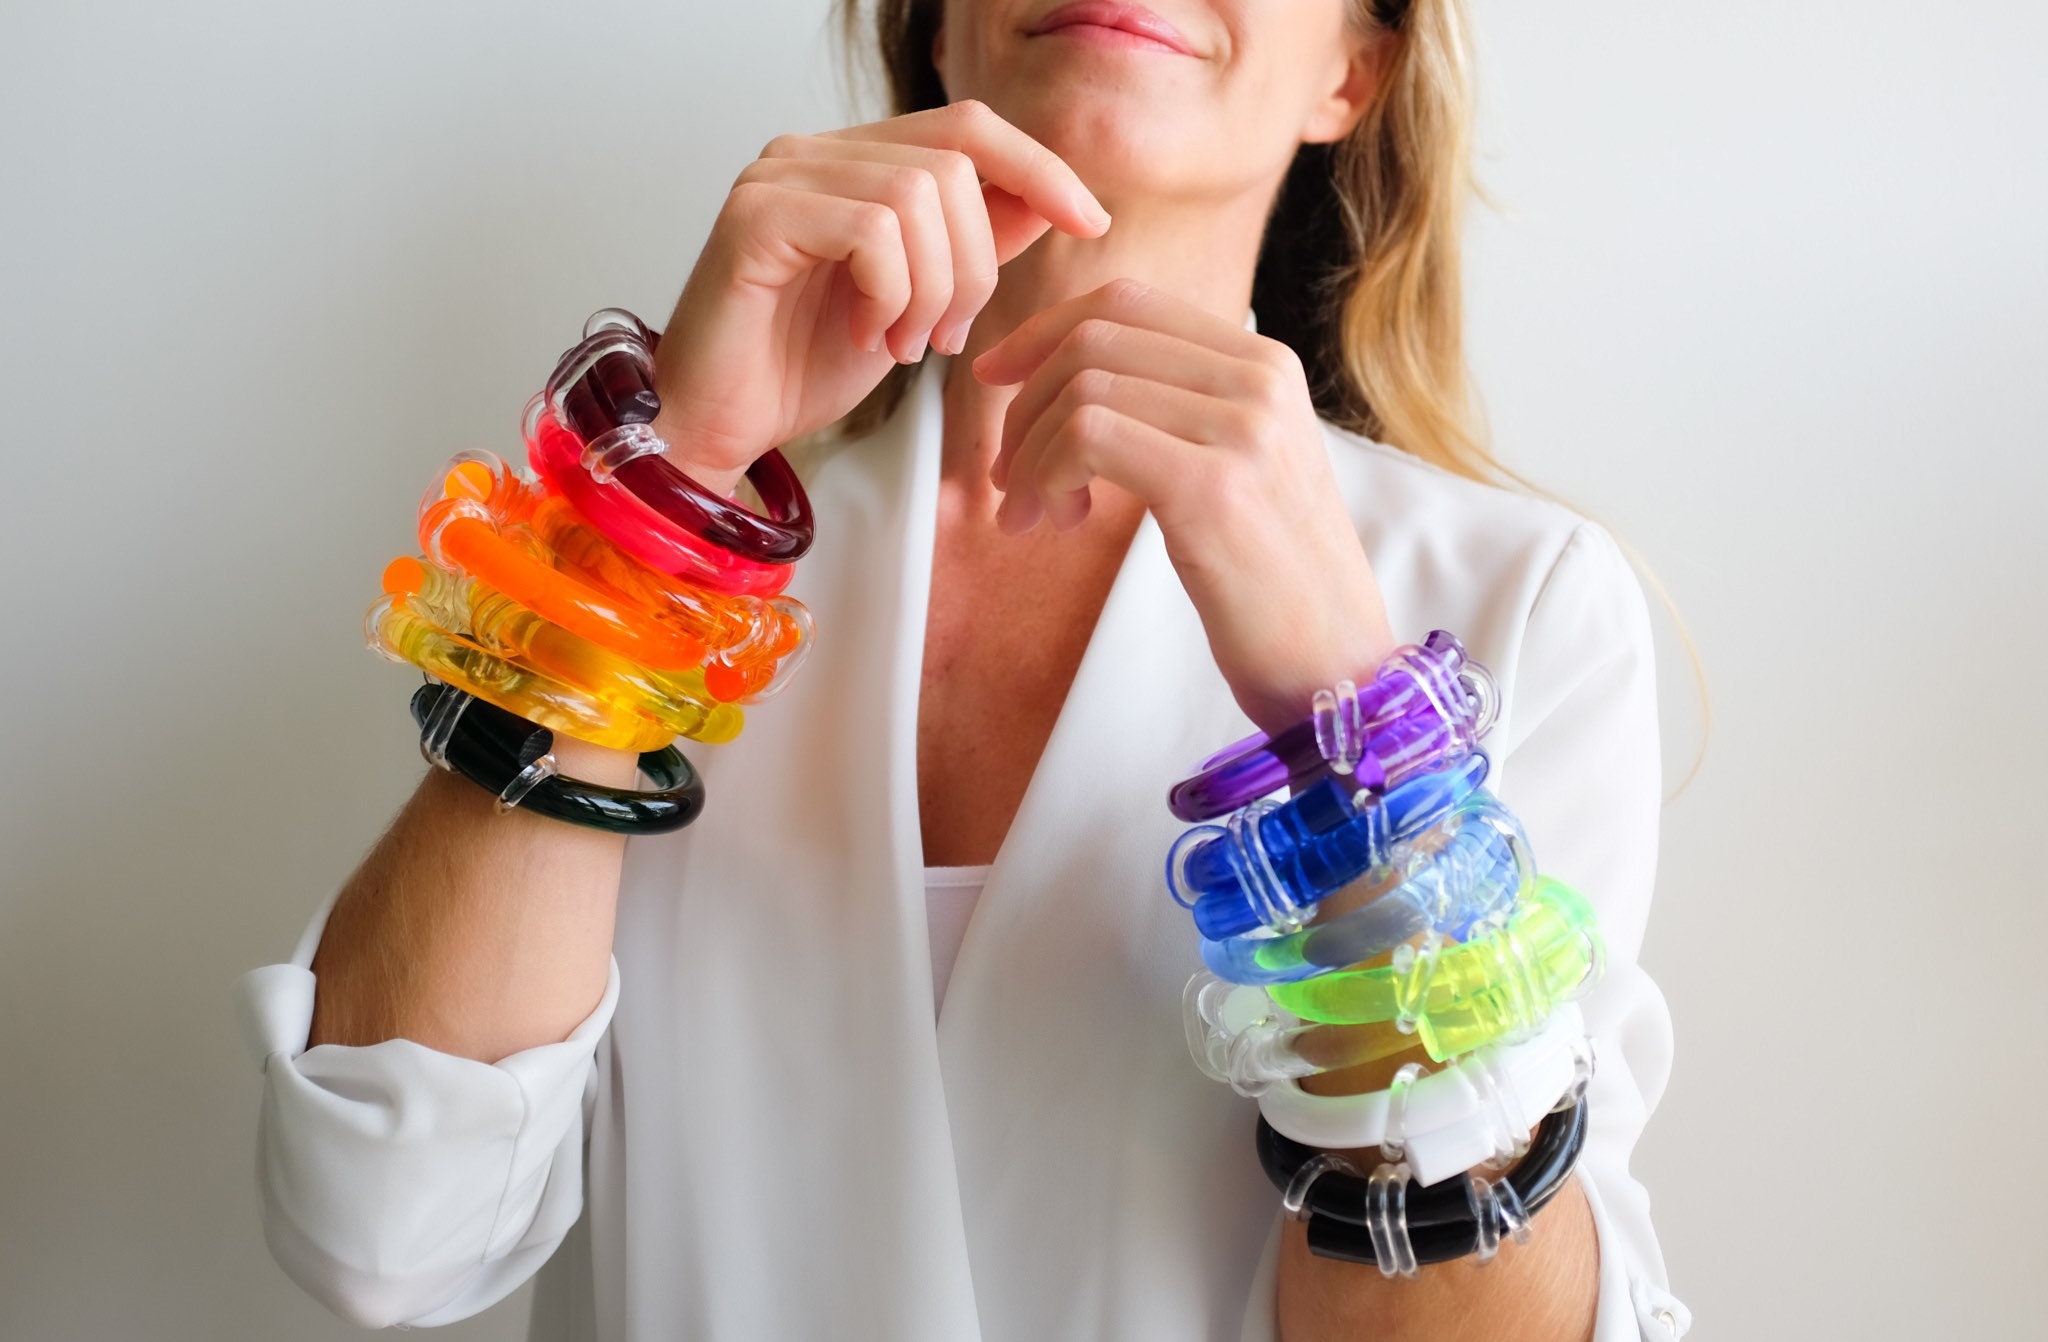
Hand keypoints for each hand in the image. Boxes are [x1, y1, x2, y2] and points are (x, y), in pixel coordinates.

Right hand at [646, 100, 1110, 489]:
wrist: (719, 427)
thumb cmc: (801, 369)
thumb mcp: (916, 304)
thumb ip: (971, 246)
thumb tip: (1049, 202)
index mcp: (852, 164)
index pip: (967, 126)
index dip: (1039, 166)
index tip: (1092, 223)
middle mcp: (811, 153)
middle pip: (954, 163)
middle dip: (978, 265)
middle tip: (945, 337)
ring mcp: (777, 178)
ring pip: (918, 194)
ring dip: (934, 288)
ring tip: (904, 344)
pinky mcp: (754, 217)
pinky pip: (870, 229)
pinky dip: (890, 293)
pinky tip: (870, 336)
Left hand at [972, 279, 1397, 734]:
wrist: (1339, 666)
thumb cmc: (1275, 582)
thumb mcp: (1237, 469)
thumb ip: (1176, 412)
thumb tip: (1066, 380)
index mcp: (1265, 365)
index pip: (1127, 302)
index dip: (1044, 333)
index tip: (998, 381)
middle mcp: (1260, 381)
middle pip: (1094, 338)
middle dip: (1024, 404)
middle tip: (1006, 476)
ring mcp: (1242, 430)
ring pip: (1082, 390)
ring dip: (1028, 454)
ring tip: (1031, 513)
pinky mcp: (1213, 488)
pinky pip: (1088, 438)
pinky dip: (1044, 476)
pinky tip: (1053, 521)